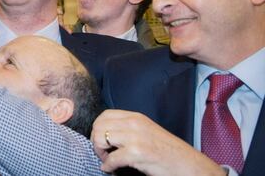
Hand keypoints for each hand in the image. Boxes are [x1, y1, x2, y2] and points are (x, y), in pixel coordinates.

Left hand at [91, 109, 224, 175]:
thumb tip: (105, 133)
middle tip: (103, 152)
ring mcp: (136, 137)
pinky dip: (107, 165)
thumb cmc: (167, 151)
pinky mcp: (137, 153)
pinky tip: (110, 169)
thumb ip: (128, 128)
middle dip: (96, 141)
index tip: (101, 140)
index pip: (105, 115)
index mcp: (136, 117)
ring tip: (107, 159)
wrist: (188, 164)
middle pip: (99, 126)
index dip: (98, 128)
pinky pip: (111, 158)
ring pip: (101, 139)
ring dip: (100, 152)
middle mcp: (135, 123)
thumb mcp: (146, 131)